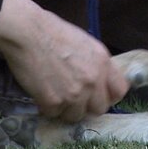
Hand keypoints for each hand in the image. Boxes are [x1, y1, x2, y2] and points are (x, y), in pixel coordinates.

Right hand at [0, 0, 128, 121]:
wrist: (28, 33)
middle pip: (99, 109)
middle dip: (87, 106)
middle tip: (74, 98)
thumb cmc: (55, 33)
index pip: (119, 91)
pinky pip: (54, 114)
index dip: (109, 96)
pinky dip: (47, 107)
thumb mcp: (87, 44)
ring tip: (56, 94)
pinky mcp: (53, 102)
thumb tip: (100, 82)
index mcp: (104, 63)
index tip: (99, 96)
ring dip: (66, 109)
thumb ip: (97, 65)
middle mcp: (93, 81)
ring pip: (76, 116)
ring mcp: (74, 93)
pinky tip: (42, 92)